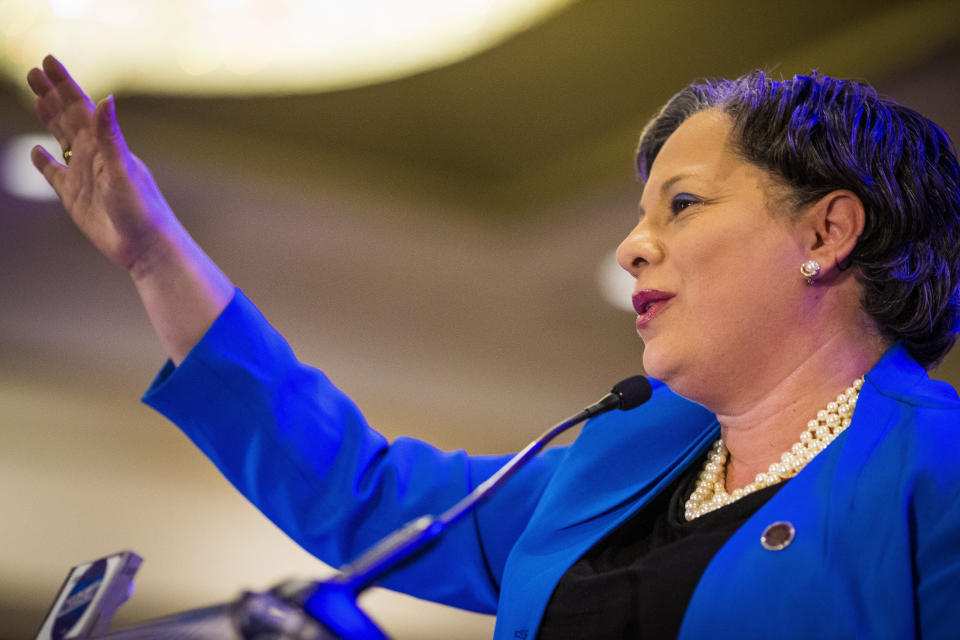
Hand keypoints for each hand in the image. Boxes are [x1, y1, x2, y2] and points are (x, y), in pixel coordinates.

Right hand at [27, 55, 180, 272]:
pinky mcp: (74, 197)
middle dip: (50, 94)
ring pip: (60, 140)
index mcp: (104, 145)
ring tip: (37, 98)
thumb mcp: (123, 169)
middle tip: (33, 71)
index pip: (80, 106)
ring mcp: (82, 175)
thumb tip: (106, 98)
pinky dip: (44, 162)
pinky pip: (54, 174)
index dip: (63, 83)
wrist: (145, 247)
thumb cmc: (141, 209)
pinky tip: (37, 151)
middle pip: (67, 118)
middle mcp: (93, 156)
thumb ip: (110, 136)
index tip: (47, 60)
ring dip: (48, 119)